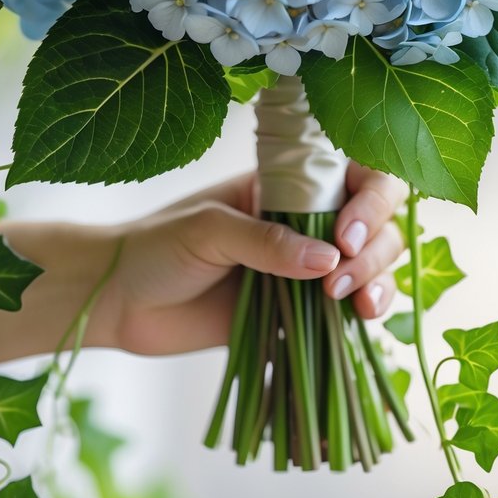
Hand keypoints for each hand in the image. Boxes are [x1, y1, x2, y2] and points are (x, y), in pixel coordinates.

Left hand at [94, 163, 406, 356]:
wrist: (119, 301)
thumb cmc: (156, 246)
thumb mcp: (208, 230)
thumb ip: (266, 241)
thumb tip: (330, 259)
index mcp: (285, 186)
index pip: (354, 175)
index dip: (369, 199)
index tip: (347, 234)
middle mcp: (305, 222)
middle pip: (375, 222)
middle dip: (375, 248)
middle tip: (339, 280)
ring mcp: (304, 270)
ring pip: (371, 265)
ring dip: (378, 280)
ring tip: (352, 304)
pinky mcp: (297, 315)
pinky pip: (345, 314)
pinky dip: (363, 317)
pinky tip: (362, 322)